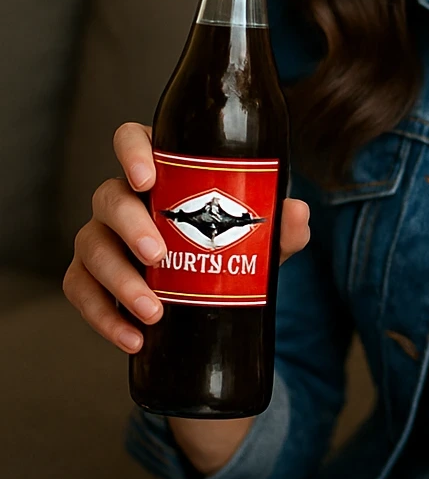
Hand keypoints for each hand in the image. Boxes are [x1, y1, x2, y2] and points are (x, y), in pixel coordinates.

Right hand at [63, 121, 310, 354]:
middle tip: (159, 256)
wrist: (213, 295)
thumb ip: (279, 225)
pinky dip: (103, 316)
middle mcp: (124, 199)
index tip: (147, 179)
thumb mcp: (259, 236)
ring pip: (91, 247)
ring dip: (119, 281)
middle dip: (130, 226)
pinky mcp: (91, 277)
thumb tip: (296, 213)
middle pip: (108, 197)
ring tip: (153, 312)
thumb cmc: (230, 244)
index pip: (131, 140)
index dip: (132, 152)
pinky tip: (134, 337)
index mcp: (160, 172)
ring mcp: (102, 237)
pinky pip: (81, 291)